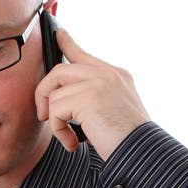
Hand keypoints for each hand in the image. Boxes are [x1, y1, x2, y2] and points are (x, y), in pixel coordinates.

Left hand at [35, 27, 150, 159]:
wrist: (143, 153)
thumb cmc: (127, 142)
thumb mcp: (111, 113)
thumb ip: (92, 99)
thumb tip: (61, 99)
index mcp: (116, 76)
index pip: (84, 55)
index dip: (67, 43)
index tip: (57, 34)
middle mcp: (108, 74)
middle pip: (59, 70)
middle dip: (44, 93)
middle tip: (43, 115)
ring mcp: (99, 82)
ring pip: (54, 92)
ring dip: (54, 119)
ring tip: (66, 136)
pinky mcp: (89, 97)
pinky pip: (55, 110)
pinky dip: (58, 131)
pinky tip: (72, 143)